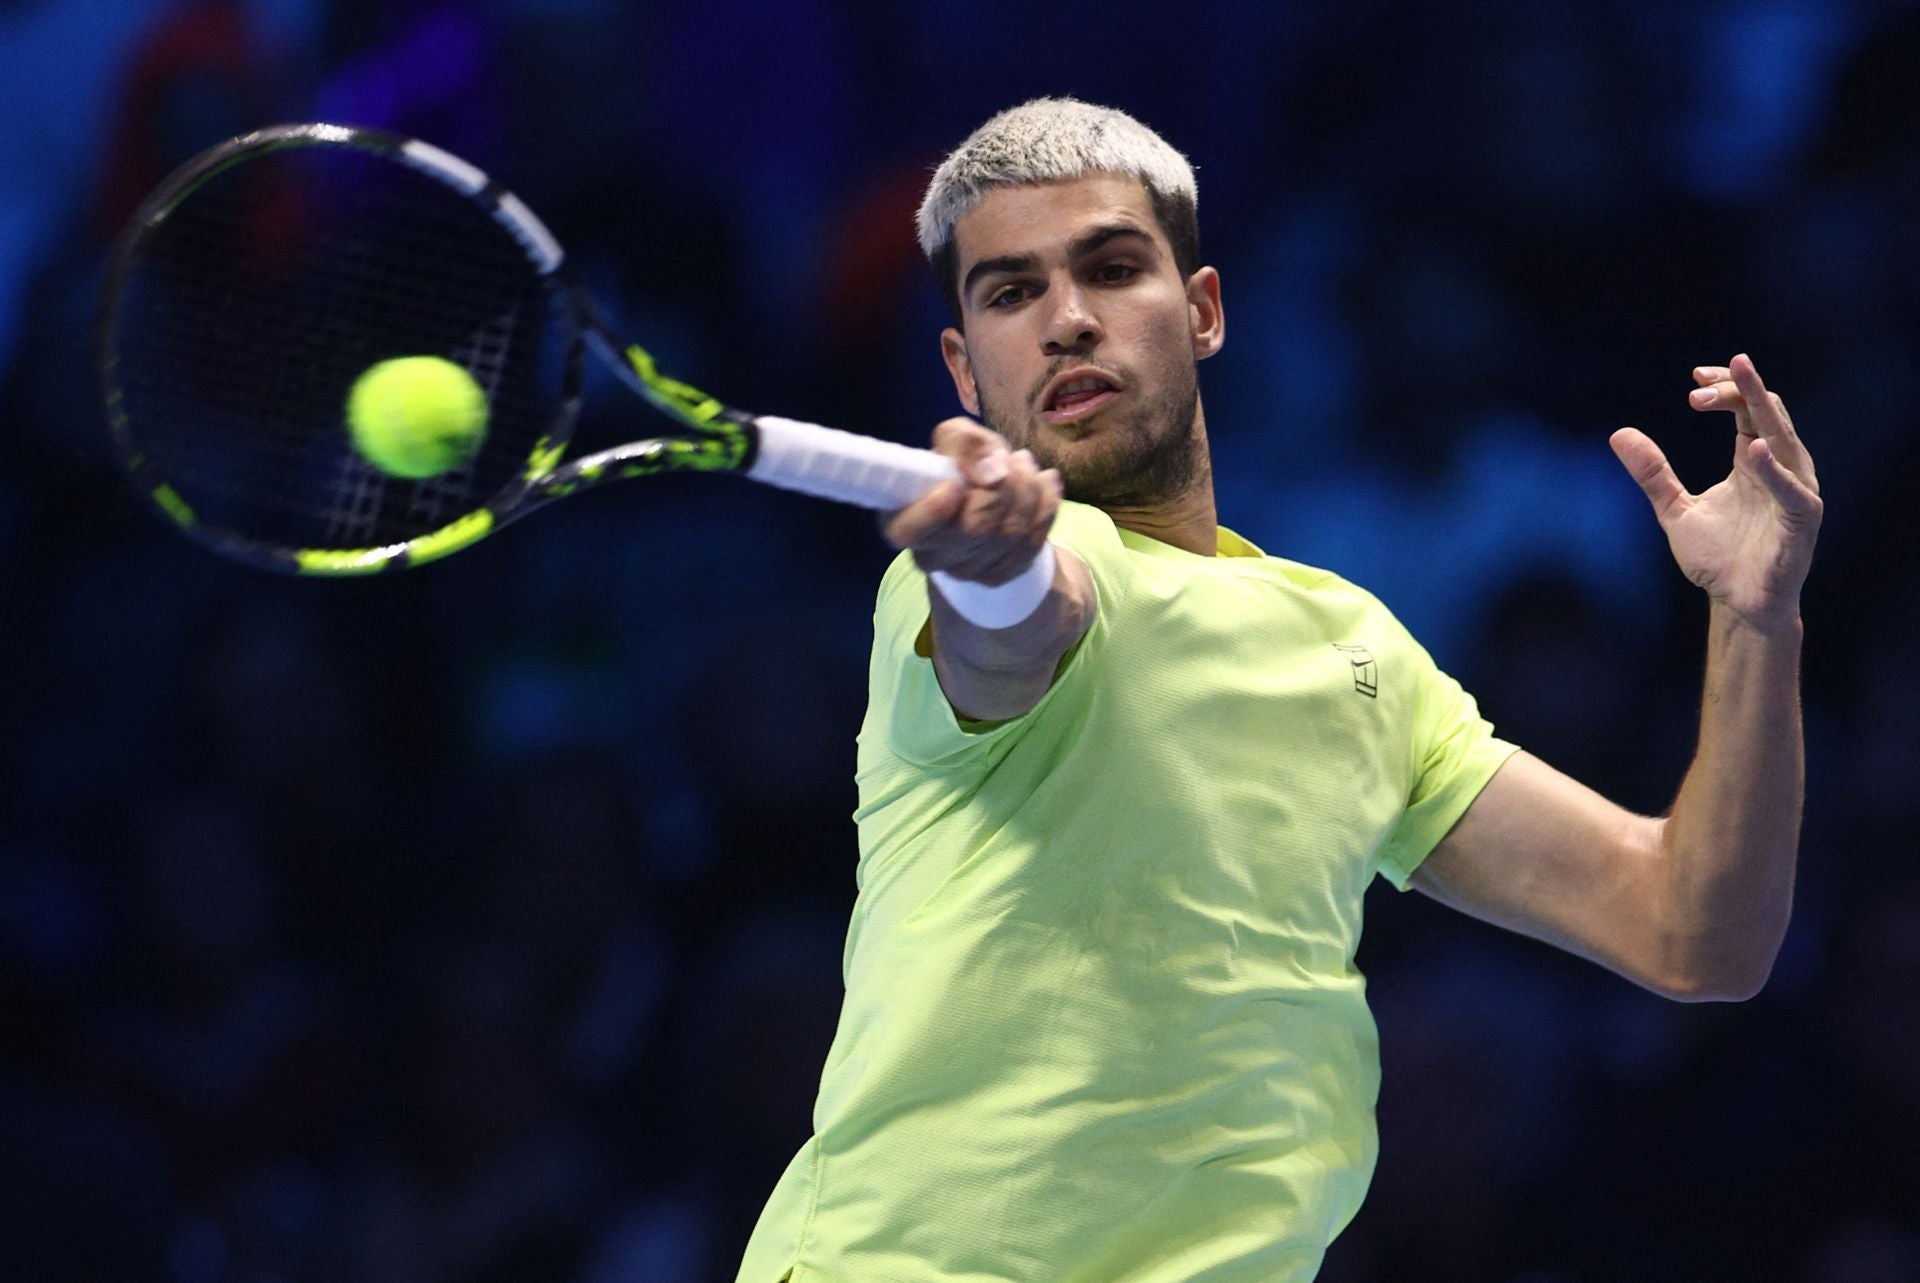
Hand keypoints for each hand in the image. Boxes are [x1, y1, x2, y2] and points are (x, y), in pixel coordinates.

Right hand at [883, 418, 1063, 586]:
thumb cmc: (960, 464)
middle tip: (1009, 457)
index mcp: (903, 521)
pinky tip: (1045, 482)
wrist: (985, 494)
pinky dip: (1046, 505)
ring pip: (1009, 534)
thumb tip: (992, 471)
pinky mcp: (1000, 575)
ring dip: (1027, 490)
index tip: (954, 483)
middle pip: (975, 529)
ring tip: (1024, 463)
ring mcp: (966, 571)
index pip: (909, 532)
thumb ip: (964, 442)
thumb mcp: (956, 438)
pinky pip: (1033, 542)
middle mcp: (931, 555)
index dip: (934, 511)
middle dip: (1002, 487)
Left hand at [1610, 354, 1821, 632]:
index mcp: (1753, 461)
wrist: (1736, 602)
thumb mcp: (1674, 509)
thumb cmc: (1717, 556)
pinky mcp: (1802, 519)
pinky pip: (1791, 489)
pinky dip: (1774, 469)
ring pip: (1785, 439)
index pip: (1747, 409)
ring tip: (1741, 383)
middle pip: (1767, 413)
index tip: (1695, 376)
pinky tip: (1755, 448)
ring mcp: (1795, 491)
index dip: (1727, 388)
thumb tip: (1618, 434)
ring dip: (1761, 410)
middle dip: (1740, 389)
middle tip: (1704, 377)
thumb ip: (1652, 473)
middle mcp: (1780, 468)